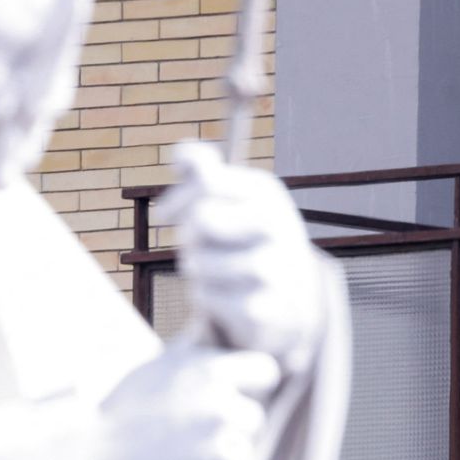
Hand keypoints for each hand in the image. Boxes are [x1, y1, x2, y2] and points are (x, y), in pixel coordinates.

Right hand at [88, 346, 280, 459]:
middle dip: (229, 428)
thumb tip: (218, 328)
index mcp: (210, 372)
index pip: (266, 370)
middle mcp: (222, 407)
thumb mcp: (154, 367)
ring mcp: (219, 450)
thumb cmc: (118, 413)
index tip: (234, 396)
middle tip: (188, 437)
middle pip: (254, 419)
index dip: (250, 384)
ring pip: (241, 457)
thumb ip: (194, 352)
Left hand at [157, 140, 321, 365]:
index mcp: (265, 191)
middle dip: (189, 237)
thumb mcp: (232, 198)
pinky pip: (207, 297)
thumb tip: (180, 152)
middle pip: (200, 221)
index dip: (178, 197)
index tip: (166, 213)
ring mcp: (276, 267)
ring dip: (198, 270)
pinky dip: (207, 299)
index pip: (207, 179)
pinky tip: (227, 297)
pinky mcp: (266, 307)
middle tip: (202, 246)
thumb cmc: (245, 239)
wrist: (293, 300)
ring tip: (218, 272)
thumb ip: (203, 169)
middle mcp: (276, 223)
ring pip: (198, 263)